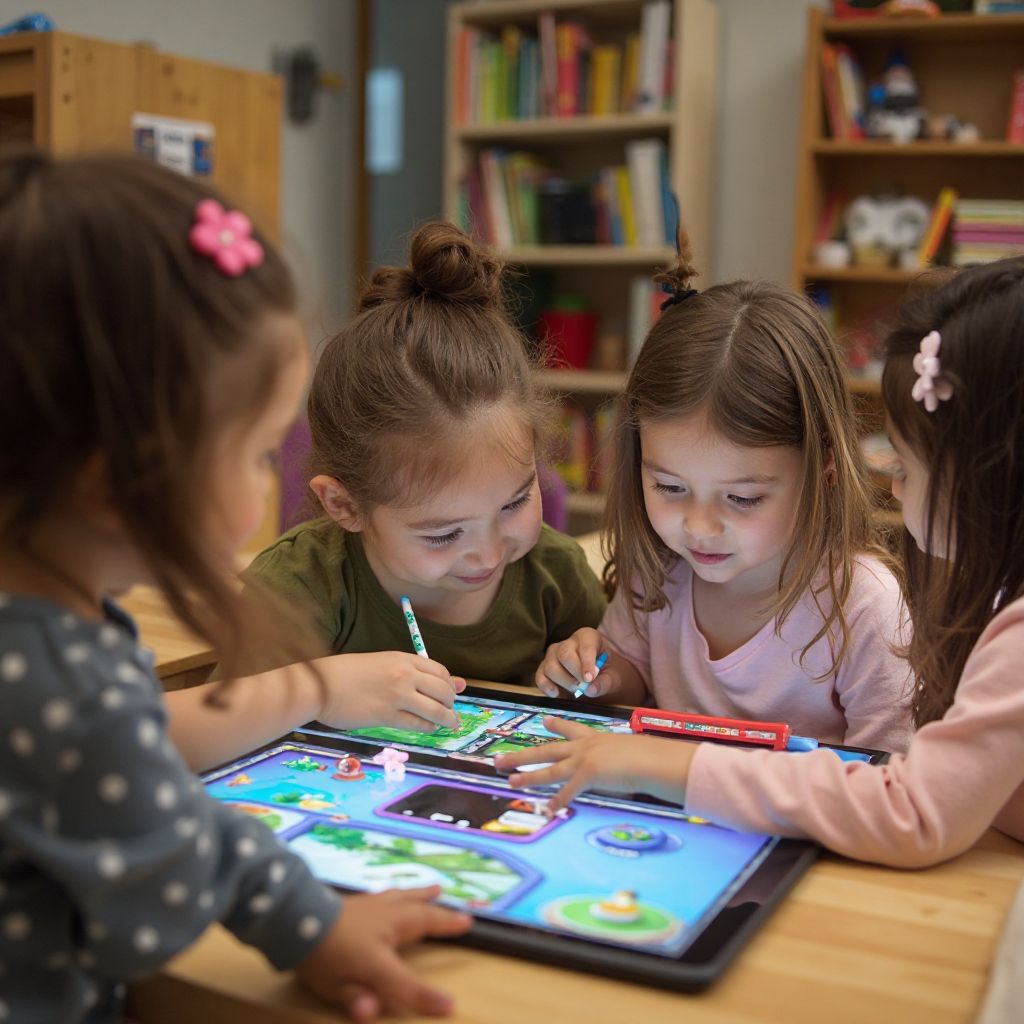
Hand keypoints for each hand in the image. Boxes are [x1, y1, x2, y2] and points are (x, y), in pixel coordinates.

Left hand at [296, 886, 471, 1020]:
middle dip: (445, 921)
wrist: (293, 916)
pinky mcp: (362, 899)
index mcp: (379, 956)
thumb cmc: (316, 955)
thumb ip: (356, 1000)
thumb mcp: (334, 987)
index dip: (427, 997)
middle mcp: (385, 925)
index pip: (407, 984)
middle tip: (466, 918)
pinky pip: (392, 892)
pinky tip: (401, 891)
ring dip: (426, 896)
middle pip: (422, 921)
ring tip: (438, 890)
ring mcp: (375, 907)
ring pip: (408, 899)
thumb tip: (371, 1012)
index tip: (450, 1004)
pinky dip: (404, 891)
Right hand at [316, 651, 465, 731]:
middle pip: (443, 691)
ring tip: (451, 723)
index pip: (439, 671)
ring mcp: (397, 695)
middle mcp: (404, 675)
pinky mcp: (387, 716)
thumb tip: (444, 681)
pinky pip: (418, 724)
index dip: (448, 684)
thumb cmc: (346, 674)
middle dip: (451, 703)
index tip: (448, 693)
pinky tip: (428, 728)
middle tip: (450, 711)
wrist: (320, 685)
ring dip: (447, 719)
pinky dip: (428, 728)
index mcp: (402, 658)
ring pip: (436, 710)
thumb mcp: (381, 663)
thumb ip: (410, 672)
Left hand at [493, 718, 695, 812]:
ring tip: (509, 782)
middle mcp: (585, 747)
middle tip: (500, 759)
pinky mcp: (589, 775)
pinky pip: (569, 791)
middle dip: (521, 756)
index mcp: (595, 738)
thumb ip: (620, 757)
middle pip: (547, 751)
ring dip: (527, 777)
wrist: (653, 759)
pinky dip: (558, 801)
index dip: (556, 726)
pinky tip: (548, 809)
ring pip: (549, 770)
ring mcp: (585, 760)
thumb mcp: (630, 751)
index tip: (544, 721)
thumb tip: (624, 765)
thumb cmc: (649, 757)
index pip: (571, 730)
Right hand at [536, 628, 618, 698]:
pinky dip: (546, 686)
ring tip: (576, 690)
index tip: (589, 678)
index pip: (585, 645)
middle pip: (564, 654)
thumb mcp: (614, 677)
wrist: (599, 679)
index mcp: (588, 637)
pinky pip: (539, 676)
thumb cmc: (608, 673)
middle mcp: (568, 643)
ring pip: (550, 666)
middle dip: (573, 673)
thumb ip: (604, 683)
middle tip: (583, 687)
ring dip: (563, 682)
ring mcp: (553, 655)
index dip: (586, 662)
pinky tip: (556, 694)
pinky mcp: (544, 668)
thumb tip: (590, 689)